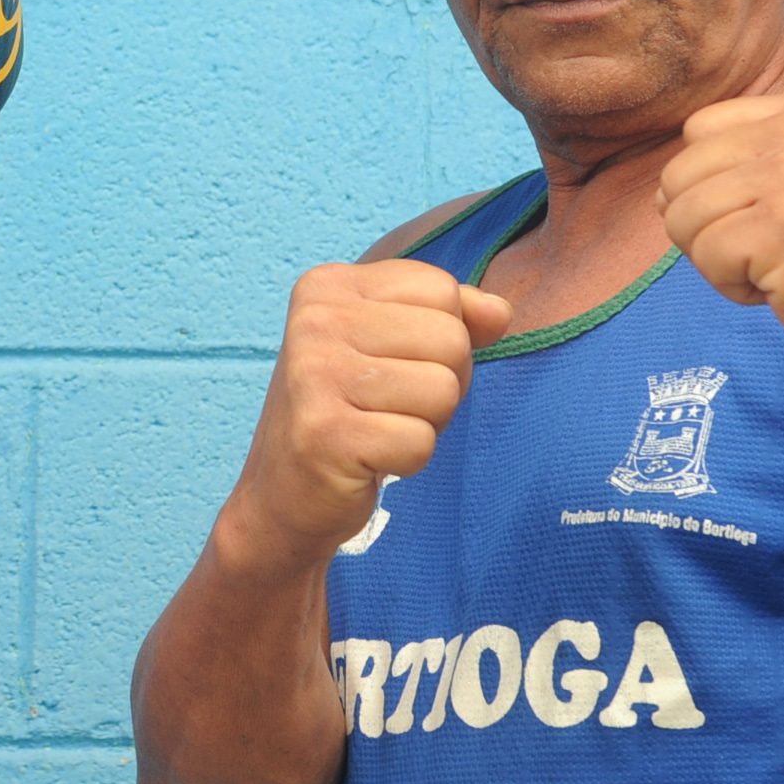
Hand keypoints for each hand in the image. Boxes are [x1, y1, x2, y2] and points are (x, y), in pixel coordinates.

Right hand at [216, 261, 511, 576]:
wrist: (282, 497)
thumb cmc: (346, 413)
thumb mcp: (388, 346)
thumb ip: (447, 316)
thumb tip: (500, 312)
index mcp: (329, 286)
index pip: (440, 289)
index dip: (441, 337)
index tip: (394, 366)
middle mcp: (315, 321)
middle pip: (450, 338)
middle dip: (441, 384)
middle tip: (390, 408)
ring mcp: (314, 376)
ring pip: (443, 391)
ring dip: (425, 424)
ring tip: (378, 430)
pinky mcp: (325, 435)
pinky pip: (421, 442)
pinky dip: (408, 461)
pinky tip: (368, 461)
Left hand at [655, 85, 783, 410]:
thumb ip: (751, 164)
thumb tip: (660, 191)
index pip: (700, 130)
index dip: (716, 189)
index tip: (781, 222)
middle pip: (681, 170)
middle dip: (710, 227)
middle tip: (782, 254)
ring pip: (681, 213)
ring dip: (720, 261)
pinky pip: (703, 255)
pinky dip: (734, 289)